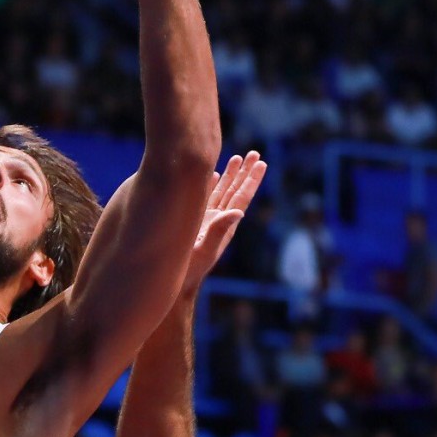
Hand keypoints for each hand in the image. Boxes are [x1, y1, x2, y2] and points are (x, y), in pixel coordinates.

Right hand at [181, 151, 266, 295]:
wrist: (176, 283)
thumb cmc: (189, 270)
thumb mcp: (205, 251)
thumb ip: (220, 231)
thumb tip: (238, 212)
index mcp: (224, 225)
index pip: (240, 198)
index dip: (250, 180)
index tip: (260, 163)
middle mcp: (218, 220)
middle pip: (234, 191)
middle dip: (244, 172)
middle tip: (254, 153)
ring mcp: (207, 221)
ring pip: (221, 192)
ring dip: (229, 175)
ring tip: (237, 158)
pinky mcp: (195, 223)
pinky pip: (204, 199)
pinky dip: (209, 185)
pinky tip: (212, 175)